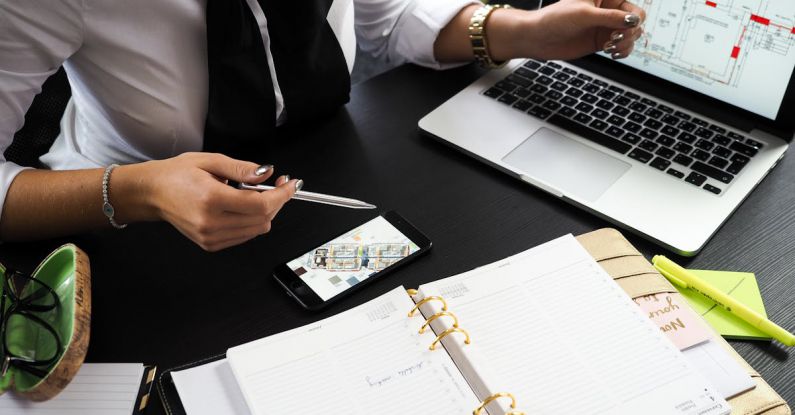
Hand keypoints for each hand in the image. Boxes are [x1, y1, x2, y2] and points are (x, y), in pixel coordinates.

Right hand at [118, 152, 299, 251]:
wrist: (152, 193)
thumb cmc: (177, 175)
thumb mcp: (210, 161)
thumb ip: (242, 169)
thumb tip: (267, 173)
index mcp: (211, 199)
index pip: (260, 205)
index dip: (282, 195)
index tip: (291, 184)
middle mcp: (211, 222)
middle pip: (263, 219)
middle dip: (277, 201)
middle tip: (278, 185)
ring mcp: (211, 237)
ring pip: (257, 230)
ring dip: (265, 212)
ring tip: (254, 194)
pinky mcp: (210, 244)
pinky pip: (245, 236)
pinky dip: (252, 222)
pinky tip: (242, 207)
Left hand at [491, 0, 645, 60]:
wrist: (538, 38)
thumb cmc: (555, 19)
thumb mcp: (584, 15)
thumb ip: (610, 17)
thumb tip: (633, 20)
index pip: (632, 7)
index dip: (633, 18)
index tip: (624, 26)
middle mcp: (607, 11)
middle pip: (635, 22)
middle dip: (630, 32)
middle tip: (614, 38)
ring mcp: (604, 27)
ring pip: (630, 35)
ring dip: (626, 43)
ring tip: (611, 47)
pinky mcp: (600, 42)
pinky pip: (621, 46)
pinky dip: (622, 51)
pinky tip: (613, 53)